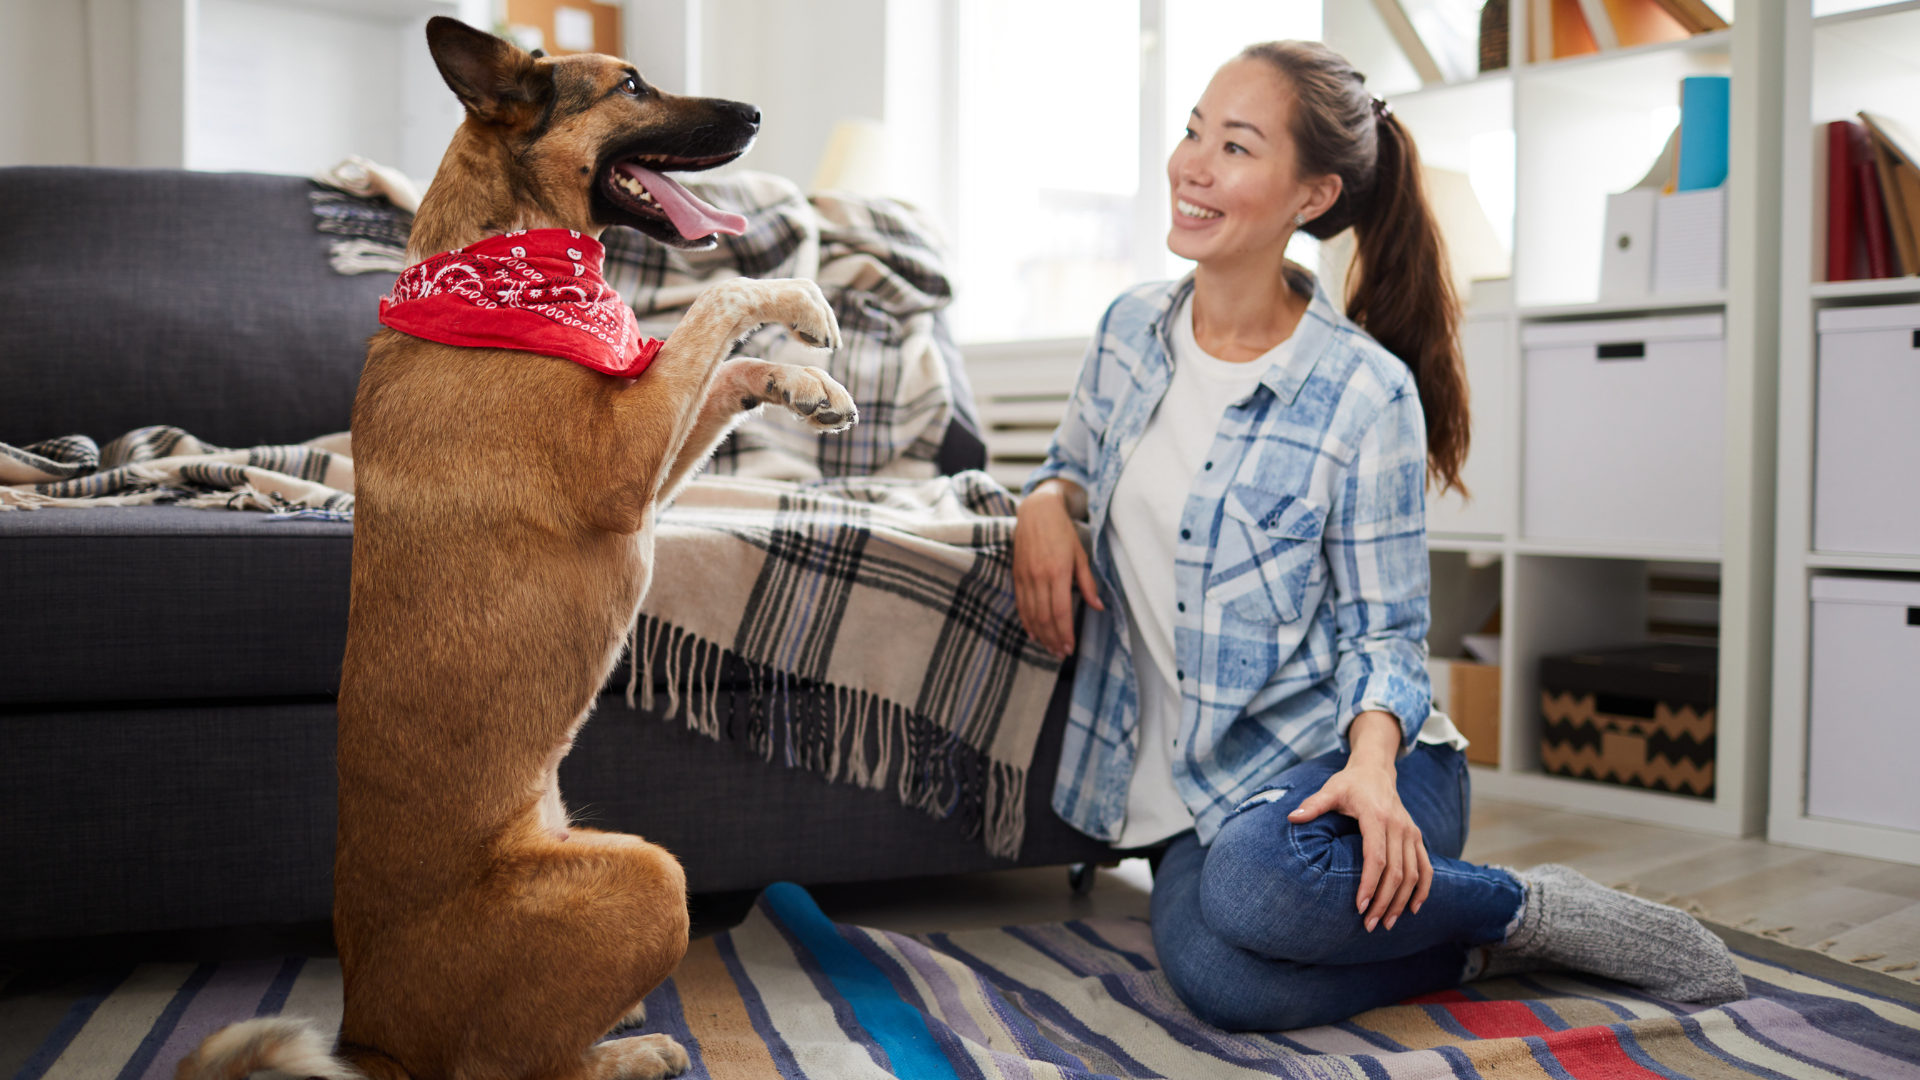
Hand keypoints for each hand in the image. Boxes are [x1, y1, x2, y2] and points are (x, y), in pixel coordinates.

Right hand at [1013, 480, 1103, 657]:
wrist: (1037, 511)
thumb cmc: (1063, 531)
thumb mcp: (1081, 555)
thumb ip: (1088, 583)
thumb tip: (1098, 607)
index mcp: (1058, 572)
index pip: (1061, 611)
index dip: (1065, 632)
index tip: (1070, 647)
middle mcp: (1039, 576)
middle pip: (1045, 617)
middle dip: (1053, 639)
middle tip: (1061, 653)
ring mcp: (1025, 576)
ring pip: (1031, 614)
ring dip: (1041, 634)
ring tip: (1050, 648)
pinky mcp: (1017, 575)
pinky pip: (1020, 604)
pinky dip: (1026, 621)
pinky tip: (1033, 633)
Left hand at [1286, 711, 1432, 931]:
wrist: (1375, 770)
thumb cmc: (1349, 783)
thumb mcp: (1330, 790)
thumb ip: (1313, 804)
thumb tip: (1292, 817)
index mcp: (1376, 817)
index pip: (1376, 857)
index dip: (1369, 884)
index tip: (1360, 907)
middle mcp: (1398, 826)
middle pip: (1396, 871)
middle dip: (1384, 901)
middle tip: (1370, 925)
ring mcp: (1411, 832)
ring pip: (1413, 874)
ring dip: (1401, 901)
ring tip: (1387, 923)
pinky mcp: (1417, 837)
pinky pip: (1426, 867)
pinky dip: (1423, 889)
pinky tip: (1413, 908)